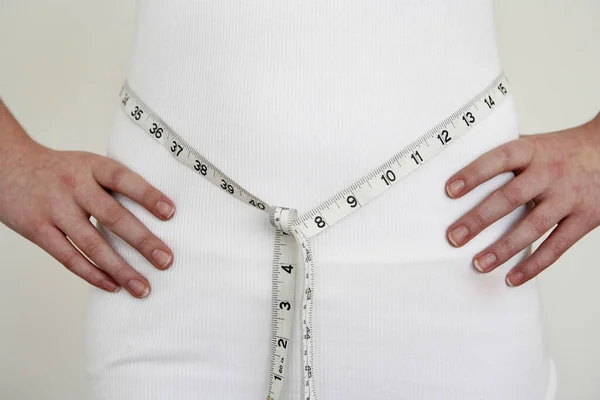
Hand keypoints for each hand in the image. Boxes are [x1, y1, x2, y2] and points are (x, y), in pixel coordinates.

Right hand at [0, 141, 175, 297]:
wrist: (7, 166)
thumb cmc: (60, 170)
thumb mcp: (88, 164)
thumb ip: (114, 184)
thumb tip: (158, 211)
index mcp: (91, 166)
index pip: (123, 179)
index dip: (147, 196)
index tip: (170, 213)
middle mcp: (74, 186)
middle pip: (112, 216)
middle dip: (142, 241)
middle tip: (166, 260)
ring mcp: (55, 209)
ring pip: (92, 244)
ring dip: (120, 269)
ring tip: (143, 287)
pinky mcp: (38, 230)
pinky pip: (69, 257)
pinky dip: (92, 274)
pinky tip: (113, 286)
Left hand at [444, 112, 599, 285]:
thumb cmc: (560, 151)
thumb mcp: (533, 144)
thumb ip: (504, 157)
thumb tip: (458, 163)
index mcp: (532, 151)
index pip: (499, 159)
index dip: (474, 174)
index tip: (449, 190)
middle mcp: (549, 174)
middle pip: (511, 197)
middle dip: (479, 219)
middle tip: (453, 237)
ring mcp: (568, 198)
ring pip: (533, 226)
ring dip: (503, 248)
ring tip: (478, 264)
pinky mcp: (584, 219)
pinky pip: (557, 247)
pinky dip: (534, 265)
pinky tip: (511, 278)